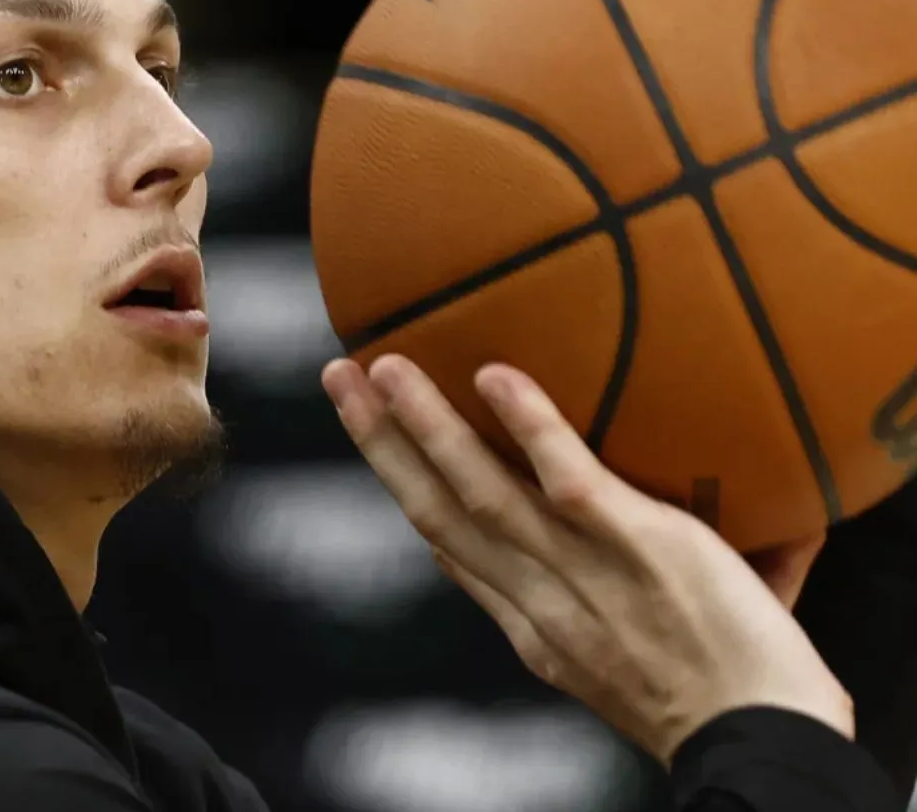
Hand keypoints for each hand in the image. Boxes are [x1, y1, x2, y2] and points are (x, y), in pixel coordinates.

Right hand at [323, 355, 853, 764]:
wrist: (770, 747)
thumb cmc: (732, 700)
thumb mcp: (641, 654)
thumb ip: (624, 587)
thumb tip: (663, 514)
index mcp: (533, 627)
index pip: (453, 549)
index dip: (407, 490)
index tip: (381, 446)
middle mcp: (535, 600)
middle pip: (434, 510)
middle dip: (378, 442)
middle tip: (342, 378)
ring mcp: (578, 572)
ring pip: (476, 491)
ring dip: (420, 425)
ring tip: (385, 364)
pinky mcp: (633, 546)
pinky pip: (565, 477)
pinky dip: (527, 426)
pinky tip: (494, 375)